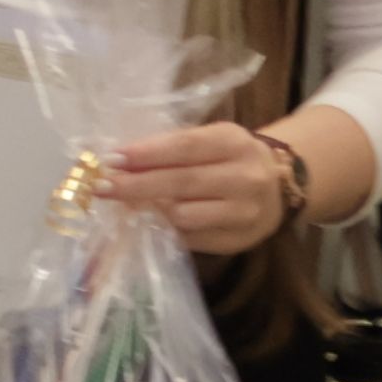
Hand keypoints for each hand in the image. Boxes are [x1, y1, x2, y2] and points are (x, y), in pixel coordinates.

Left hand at [108, 122, 296, 258]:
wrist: (281, 186)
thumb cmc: (230, 157)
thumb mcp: (210, 140)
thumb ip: (171, 148)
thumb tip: (118, 163)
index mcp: (234, 142)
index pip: (185, 146)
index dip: (146, 153)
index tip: (111, 159)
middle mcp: (245, 177)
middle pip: (181, 183)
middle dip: (135, 186)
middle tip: (100, 187)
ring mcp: (245, 212)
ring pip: (184, 215)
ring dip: (149, 211)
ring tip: (126, 204)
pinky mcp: (238, 240)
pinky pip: (190, 238)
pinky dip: (166, 229)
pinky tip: (151, 221)